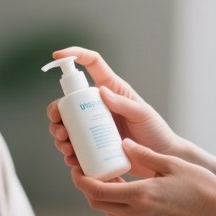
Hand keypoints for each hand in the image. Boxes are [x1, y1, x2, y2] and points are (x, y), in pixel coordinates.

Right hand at [46, 47, 182, 177]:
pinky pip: (73, 147)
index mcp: (110, 89)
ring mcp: (93, 126)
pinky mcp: (93, 145)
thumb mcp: (142, 114)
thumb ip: (124, 103)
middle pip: (68, 101)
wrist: (159, 161)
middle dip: (56, 112)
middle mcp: (98, 105)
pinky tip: (71, 158)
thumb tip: (101, 91)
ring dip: (58, 134)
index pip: (91, 64)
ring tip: (66, 146)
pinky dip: (67, 152)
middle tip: (59, 127)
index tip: (56, 56)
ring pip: (66, 124)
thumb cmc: (156, 131)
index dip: (74, 55)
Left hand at [71, 139, 215, 215]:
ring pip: (108, 210)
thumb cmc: (198, 184)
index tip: (76, 166)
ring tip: (102, 173)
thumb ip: (143, 154)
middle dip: (86, 187)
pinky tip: (120, 183)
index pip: (97, 191)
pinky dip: (115, 200)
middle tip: (84, 168)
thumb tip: (122, 144)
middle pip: (97, 203)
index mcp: (140, 196)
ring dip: (100, 194)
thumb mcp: (169, 163)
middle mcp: (137, 213)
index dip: (81, 180)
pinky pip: (122, 214)